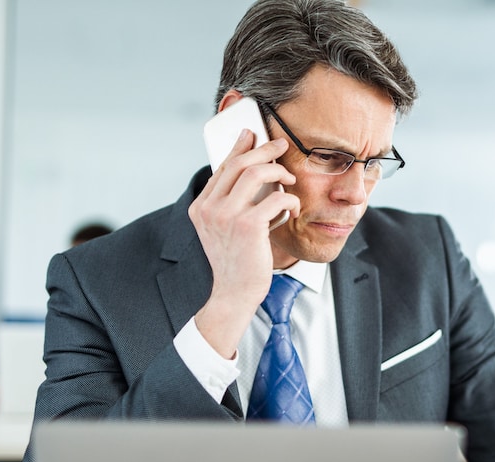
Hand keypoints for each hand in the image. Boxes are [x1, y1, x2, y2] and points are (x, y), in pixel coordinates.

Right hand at [188, 129, 299, 357]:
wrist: (233, 293)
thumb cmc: (237, 262)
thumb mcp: (227, 230)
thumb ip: (234, 205)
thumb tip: (255, 177)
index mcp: (201, 207)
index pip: (222, 167)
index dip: (239, 147)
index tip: (253, 135)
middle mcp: (209, 208)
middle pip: (239, 163)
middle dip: (264, 149)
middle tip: (282, 145)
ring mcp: (226, 216)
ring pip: (256, 174)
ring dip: (279, 172)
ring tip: (290, 180)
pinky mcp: (248, 226)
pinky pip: (275, 199)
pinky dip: (288, 200)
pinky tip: (292, 208)